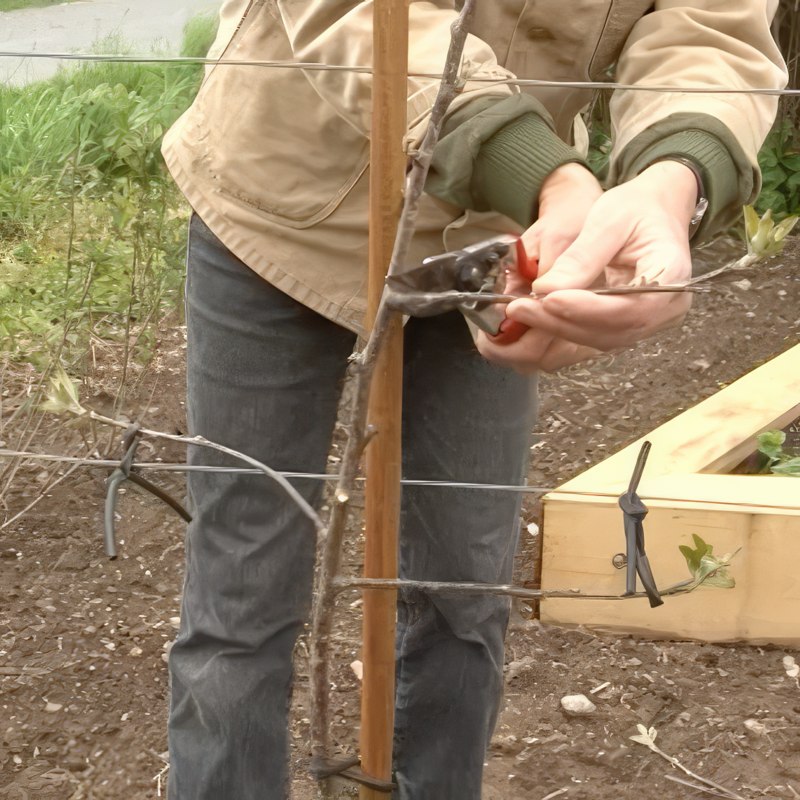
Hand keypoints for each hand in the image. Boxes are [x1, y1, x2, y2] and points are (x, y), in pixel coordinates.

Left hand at [479, 160, 697, 372]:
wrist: (656, 212)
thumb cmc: (638, 209)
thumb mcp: (610, 218)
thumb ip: (581, 256)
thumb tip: (546, 290)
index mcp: (671, 277)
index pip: (630, 308)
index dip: (587, 309)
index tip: (548, 300)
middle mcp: (664, 311)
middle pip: (609, 332)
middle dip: (560, 324)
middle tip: (520, 309)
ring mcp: (645, 325)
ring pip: (595, 343)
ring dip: (553, 335)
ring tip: (518, 316)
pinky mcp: (623, 329)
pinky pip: (588, 342)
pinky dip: (557, 338)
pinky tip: (529, 325)